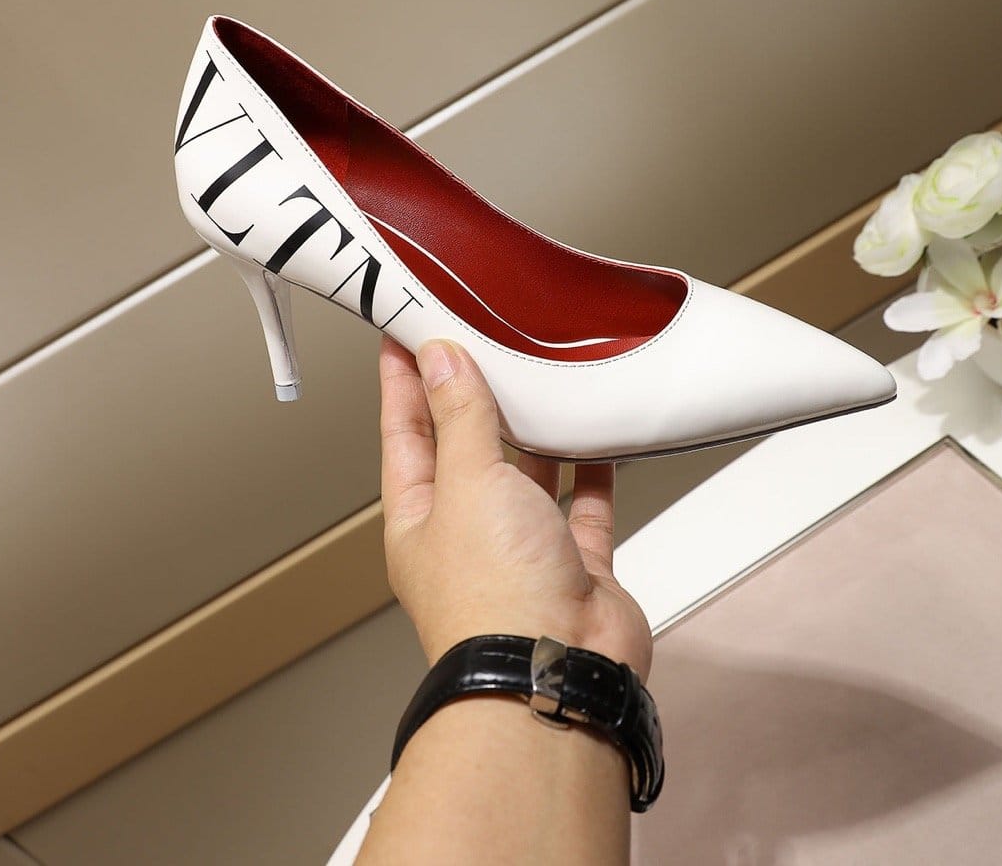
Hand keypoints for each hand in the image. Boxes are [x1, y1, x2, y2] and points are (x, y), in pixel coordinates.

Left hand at [378, 335, 652, 680]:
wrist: (558, 670)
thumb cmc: (493, 593)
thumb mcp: (467, 482)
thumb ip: (461, 417)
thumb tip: (442, 360)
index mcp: (420, 517)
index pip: (405, 432)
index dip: (403, 380)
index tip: (407, 331)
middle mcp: (468, 532)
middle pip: (467, 449)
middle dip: (473, 396)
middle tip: (483, 338)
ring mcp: (522, 550)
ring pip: (527, 476)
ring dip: (534, 432)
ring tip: (541, 376)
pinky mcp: (574, 564)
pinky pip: (583, 505)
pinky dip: (591, 471)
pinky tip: (597, 434)